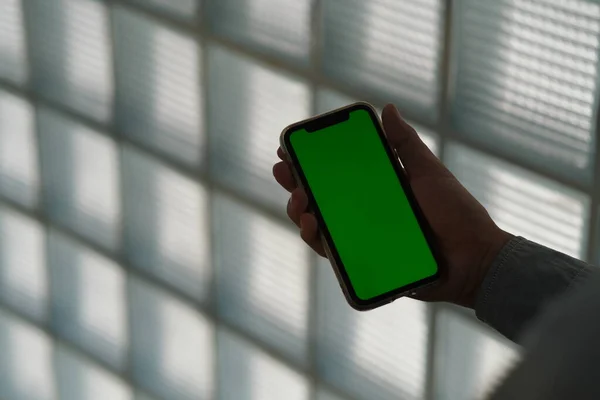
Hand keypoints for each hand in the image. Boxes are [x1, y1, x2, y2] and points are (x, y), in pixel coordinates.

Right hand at [272, 104, 511, 308]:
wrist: (473, 259)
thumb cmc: (456, 213)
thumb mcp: (429, 173)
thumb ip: (406, 144)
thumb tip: (387, 108)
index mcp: (376, 189)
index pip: (335, 174)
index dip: (309, 163)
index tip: (289, 149)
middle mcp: (363, 214)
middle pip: (320, 199)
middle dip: (295, 185)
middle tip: (285, 173)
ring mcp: (362, 239)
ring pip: (319, 226)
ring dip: (300, 212)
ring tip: (300, 202)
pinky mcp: (365, 264)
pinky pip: (334, 254)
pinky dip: (318, 241)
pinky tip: (312, 227)